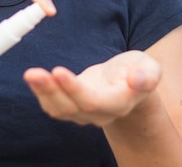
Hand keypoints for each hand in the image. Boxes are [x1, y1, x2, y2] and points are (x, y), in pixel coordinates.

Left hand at [23, 50, 161, 126]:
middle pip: (72, 107)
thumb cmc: (138, 71)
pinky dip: (40, 92)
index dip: (75, 89)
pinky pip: (53, 105)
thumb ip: (148, 76)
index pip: (94, 101)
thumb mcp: (150, 67)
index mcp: (119, 103)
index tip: (59, 71)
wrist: (130, 83)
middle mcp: (100, 114)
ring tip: (31, 74)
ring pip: (59, 109)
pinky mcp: (72, 107)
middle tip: (34, 73)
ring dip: (42, 92)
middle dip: (51, 90)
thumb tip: (137, 80)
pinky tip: (33, 77)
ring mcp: (84, 114)